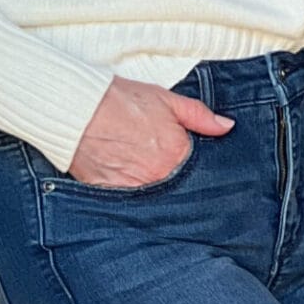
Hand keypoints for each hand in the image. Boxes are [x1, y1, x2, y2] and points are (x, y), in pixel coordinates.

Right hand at [69, 77, 234, 187]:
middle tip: (166, 169)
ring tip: (148, 177)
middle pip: (179, 190)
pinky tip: (131, 184)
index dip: (198, 169)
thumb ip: (200, 116)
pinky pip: (130, 203)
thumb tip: (226, 127)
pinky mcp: (112, 195)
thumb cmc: (121, 101)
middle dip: (178, 183)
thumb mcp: (166, 100)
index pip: (201, 173)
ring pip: (157, 200)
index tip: (193, 166)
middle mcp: (159, 177)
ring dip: (158, 192)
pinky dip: (133, 197)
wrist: (77, 108)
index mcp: (177, 154)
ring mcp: (135, 190)